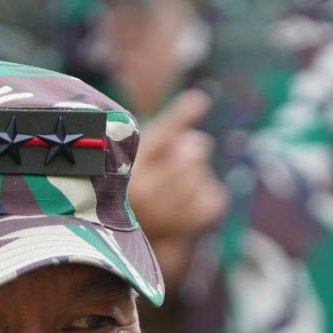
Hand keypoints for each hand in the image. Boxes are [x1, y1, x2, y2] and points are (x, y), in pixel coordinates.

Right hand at [128, 90, 225, 276]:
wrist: (120, 232)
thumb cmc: (133, 178)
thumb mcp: (139, 150)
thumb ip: (167, 128)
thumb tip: (202, 100)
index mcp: (124, 165)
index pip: (161, 134)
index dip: (181, 115)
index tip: (200, 100)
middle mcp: (142, 191)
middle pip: (190, 156)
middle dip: (194, 148)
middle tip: (190, 150)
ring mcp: (162, 213)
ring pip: (202, 178)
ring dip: (199, 173)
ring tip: (183, 178)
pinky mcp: (182, 227)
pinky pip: (213, 199)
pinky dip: (210, 193)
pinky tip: (193, 194)